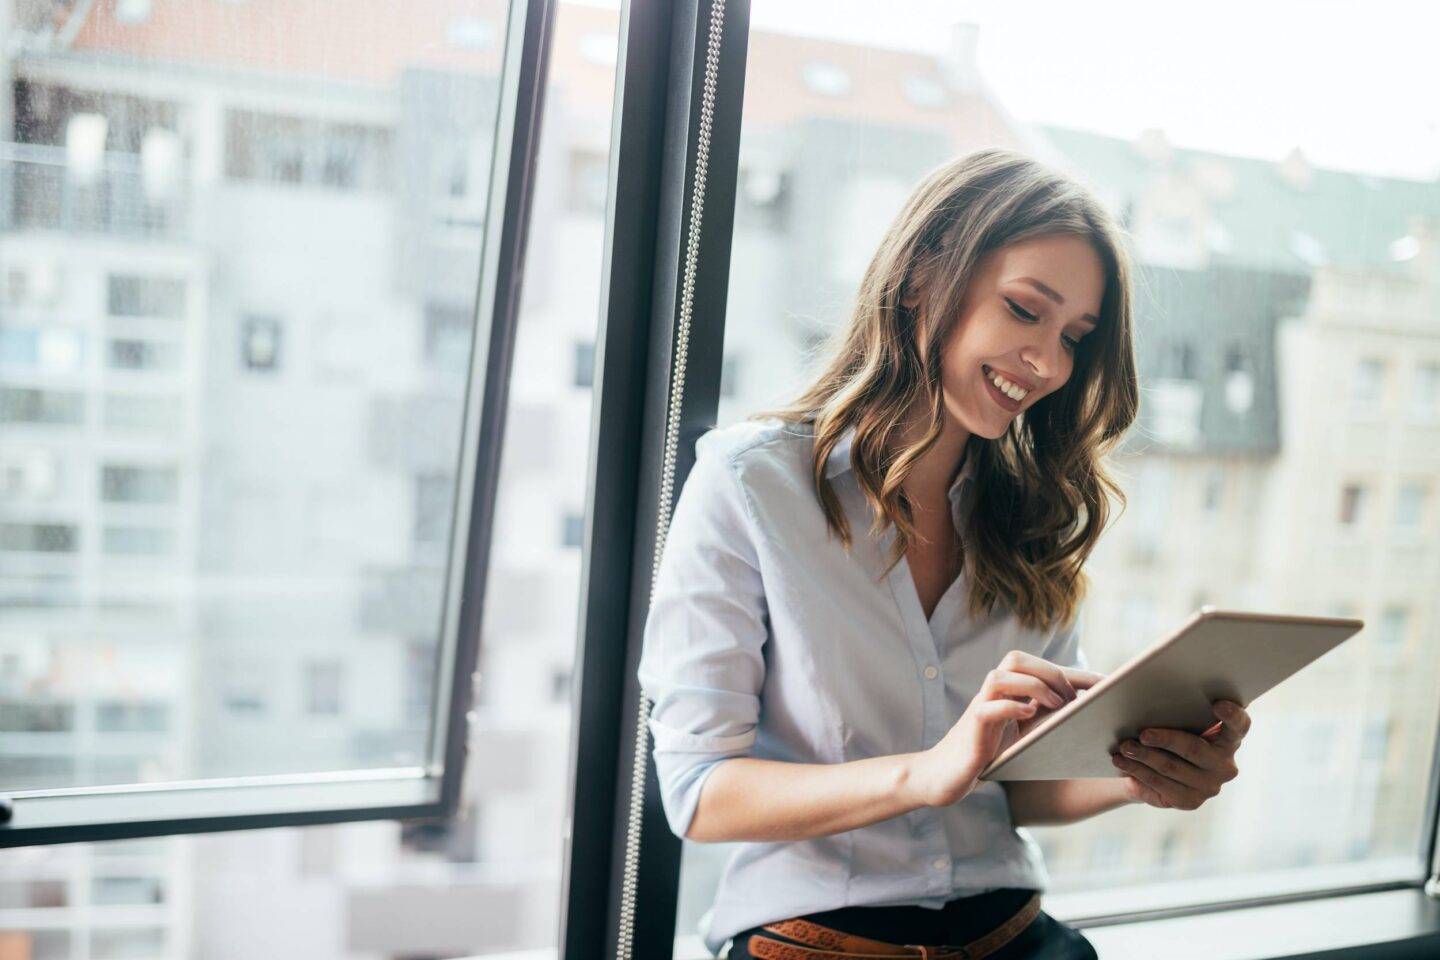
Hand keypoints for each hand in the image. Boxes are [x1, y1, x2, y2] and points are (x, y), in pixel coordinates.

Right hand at [906, 650, 1104, 807]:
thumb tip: (1089, 717)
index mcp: (1007, 692)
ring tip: (1055, 706)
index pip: (1041, 668)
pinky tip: (1029, 717)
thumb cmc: (987, 755)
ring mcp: (980, 708)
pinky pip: (989, 707)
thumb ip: (1045, 721)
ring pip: (1001, 676)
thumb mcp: (1022, 736)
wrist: (946, 776)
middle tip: (1072, 700)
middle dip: (1051, 673)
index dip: (1076, 673)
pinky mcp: (972, 728)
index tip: (1109, 685)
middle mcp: (993, 694)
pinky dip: (1012, 707)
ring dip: (1033, 686)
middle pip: (1017, 659)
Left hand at [1110, 700, 1249, 809]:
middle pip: (1194, 748)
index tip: (1218, 704)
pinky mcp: (1189, 801)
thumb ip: (1176, 706)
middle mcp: (1225, 764)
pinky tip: (1122, 762)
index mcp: (1229, 738)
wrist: (1155, 768)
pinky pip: (1159, 784)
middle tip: (1143, 733)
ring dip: (1144, 756)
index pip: (1239, 725)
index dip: (1232, 715)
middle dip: (1165, 739)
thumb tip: (1146, 686)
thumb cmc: (1169, 731)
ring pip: (1171, 768)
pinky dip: (1137, 771)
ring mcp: (1209, 786)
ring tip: (1124, 747)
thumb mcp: (1176, 718)